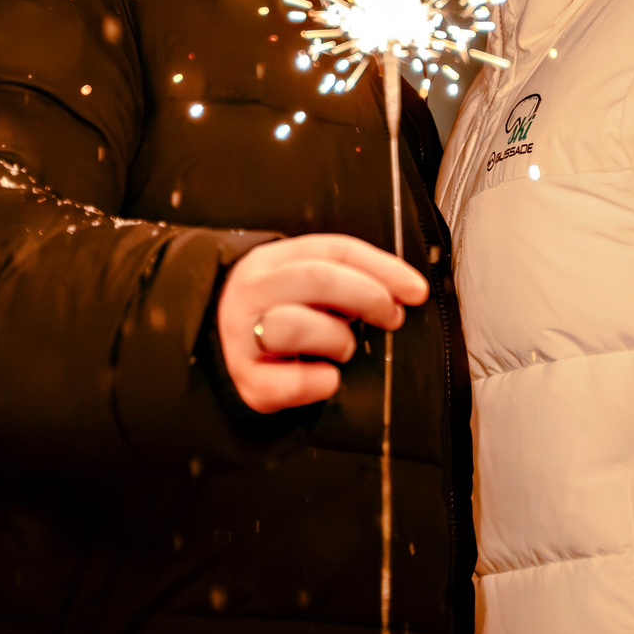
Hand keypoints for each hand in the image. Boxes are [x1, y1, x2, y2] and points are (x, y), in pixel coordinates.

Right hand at [216, 233, 427, 413]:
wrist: (218, 341)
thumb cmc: (279, 314)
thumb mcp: (308, 285)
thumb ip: (351, 278)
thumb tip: (407, 291)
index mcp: (273, 260)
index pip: (335, 250)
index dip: (383, 268)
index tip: (415, 291)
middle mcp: (254, 290)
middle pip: (318, 278)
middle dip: (368, 296)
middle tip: (390, 316)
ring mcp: (243, 334)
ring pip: (296, 324)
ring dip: (335, 338)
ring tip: (341, 348)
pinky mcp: (245, 377)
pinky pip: (288, 381)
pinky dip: (316, 382)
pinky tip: (324, 377)